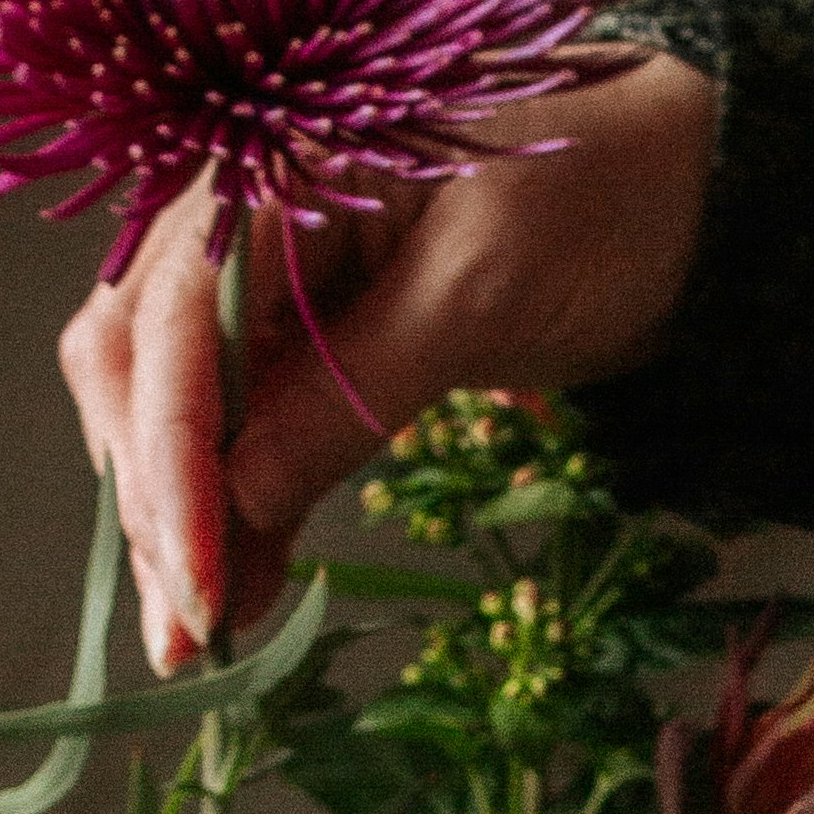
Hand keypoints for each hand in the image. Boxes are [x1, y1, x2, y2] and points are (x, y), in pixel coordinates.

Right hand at [56, 56, 718, 672]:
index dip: (170, 462)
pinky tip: (241, 589)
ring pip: (173, 410)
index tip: (198, 583)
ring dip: (178, 523)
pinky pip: (240, 433)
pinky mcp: (307, 347)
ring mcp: (269, 287)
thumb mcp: (478, 293)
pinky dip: (233, 512)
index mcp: (273, 173)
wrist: (675, 192)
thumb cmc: (590, 202)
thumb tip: (237, 499)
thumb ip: (351, 386)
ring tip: (205, 639)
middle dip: (152, 502)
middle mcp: (243, 222)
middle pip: (138, 367)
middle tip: (188, 635)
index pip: (172, 325)